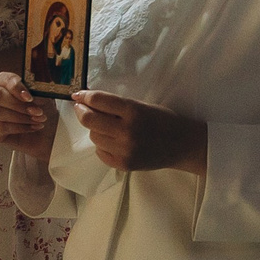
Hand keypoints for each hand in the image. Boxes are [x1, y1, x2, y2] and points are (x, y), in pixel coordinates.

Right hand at [0, 73, 56, 160]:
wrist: (44, 133)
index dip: (16, 88)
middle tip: (37, 112)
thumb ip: (37, 93)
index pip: (4, 79)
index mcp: (4, 82)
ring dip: (21, 117)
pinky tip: (32, 128)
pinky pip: (0, 127)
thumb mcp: (44, 98)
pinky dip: (20, 128)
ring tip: (37, 120)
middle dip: (19, 105)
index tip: (30, 97)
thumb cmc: (40, 111)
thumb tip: (35, 93)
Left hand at [71, 90, 207, 173]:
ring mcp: (125, 150)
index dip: (84, 96)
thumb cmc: (163, 120)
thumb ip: (117, 105)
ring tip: (106, 126)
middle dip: (81, 111)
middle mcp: (127, 131)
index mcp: (134, 111)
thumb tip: (88, 101)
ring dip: (95, 129)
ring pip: (94, 137)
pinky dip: (102, 145)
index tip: (77, 95)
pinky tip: (112, 141)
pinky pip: (100, 153)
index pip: (98, 100)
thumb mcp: (142, 106)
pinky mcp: (124, 165)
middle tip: (81, 108)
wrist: (182, 145)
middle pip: (89, 120)